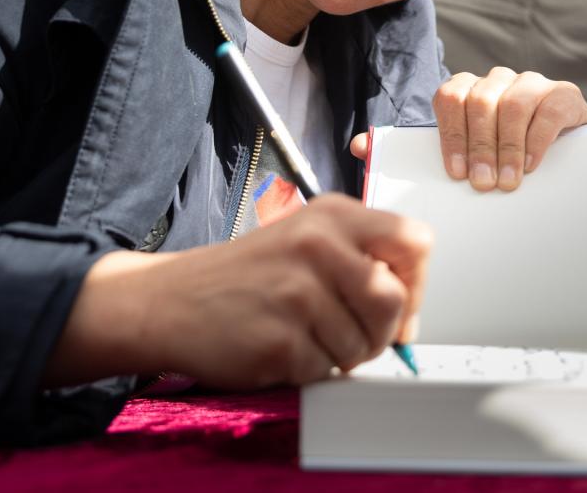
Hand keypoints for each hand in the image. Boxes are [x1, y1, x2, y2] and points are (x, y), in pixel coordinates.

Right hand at [43, 194, 431, 388]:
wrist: (170, 302)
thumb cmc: (246, 275)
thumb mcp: (305, 238)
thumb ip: (361, 256)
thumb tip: (412, 310)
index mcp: (332, 215)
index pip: (415, 241)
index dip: (416, 280)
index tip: (398, 300)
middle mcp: (317, 245)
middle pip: (394, 301)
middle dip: (381, 330)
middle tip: (350, 332)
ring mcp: (297, 293)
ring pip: (364, 345)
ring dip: (341, 354)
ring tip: (302, 334)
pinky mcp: (280, 340)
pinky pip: (327, 372)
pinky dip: (309, 371)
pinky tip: (279, 347)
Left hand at [420, 68, 586, 191]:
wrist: (566, 140)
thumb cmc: (512, 147)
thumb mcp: (484, 147)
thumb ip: (467, 152)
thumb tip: (460, 176)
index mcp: (471, 86)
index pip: (451, 99)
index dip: (453, 135)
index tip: (458, 171)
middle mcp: (499, 78)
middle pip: (481, 102)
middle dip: (480, 147)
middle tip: (483, 181)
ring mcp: (531, 82)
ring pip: (513, 106)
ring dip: (508, 148)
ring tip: (508, 179)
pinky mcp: (563, 93)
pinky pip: (548, 113)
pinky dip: (537, 142)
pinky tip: (531, 164)